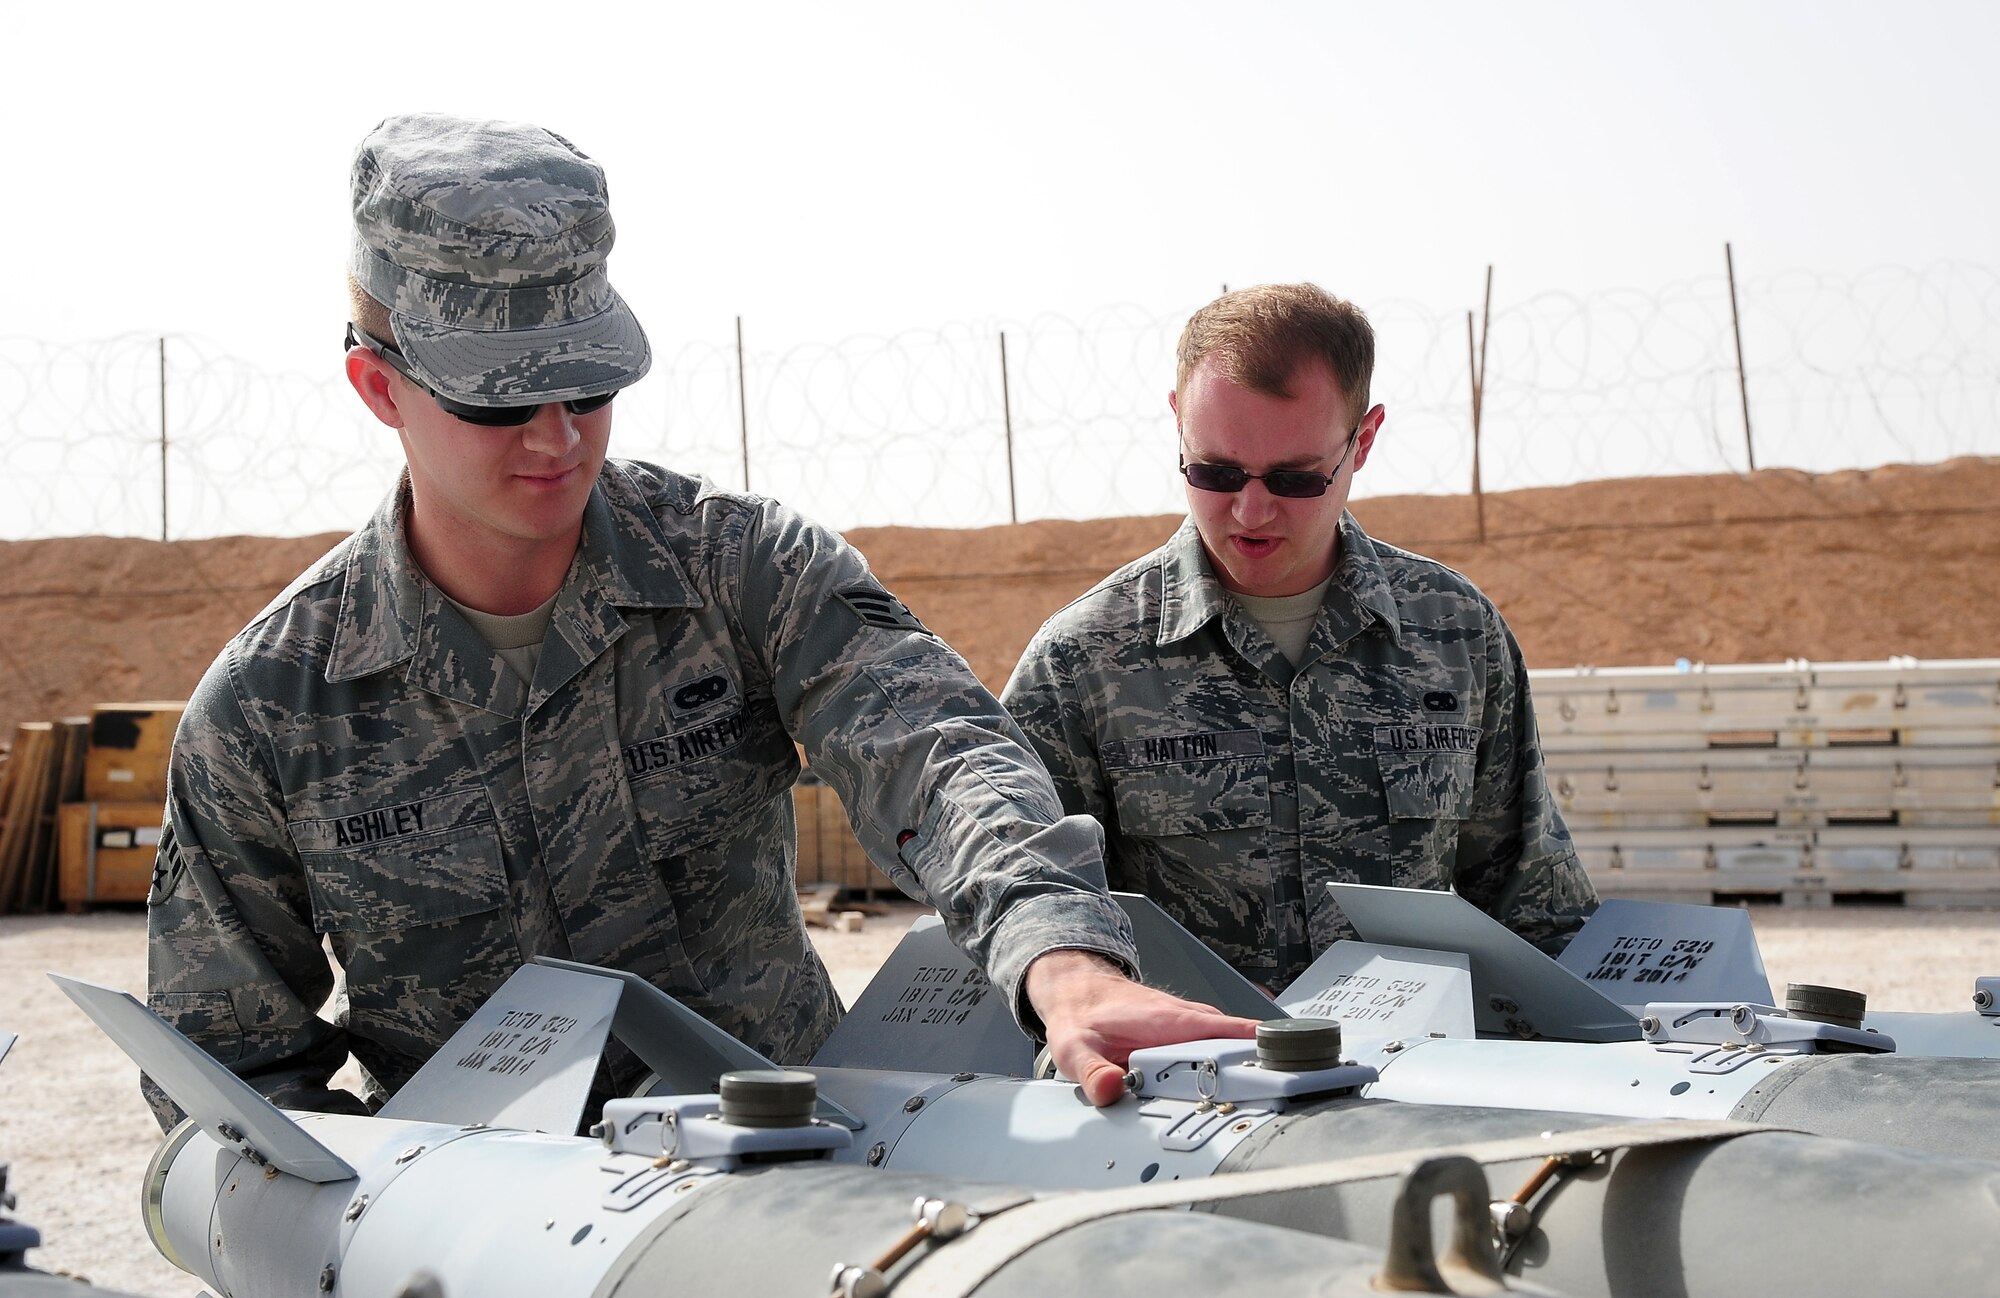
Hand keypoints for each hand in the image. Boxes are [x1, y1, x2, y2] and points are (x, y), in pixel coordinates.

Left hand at [1023, 950, 1262, 1106]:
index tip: (1286, 1072)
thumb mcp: (1075, 1047)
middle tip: (1288, 1101)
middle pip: (1241, 1044)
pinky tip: (1246, 1091)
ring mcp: (1191, 1026)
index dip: (1258, 1051)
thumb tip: (1111, 1089)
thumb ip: (1092, 1072)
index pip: (1229, 1032)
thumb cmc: (1081, 1014)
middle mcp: (1188, 1020)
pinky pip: (1222, 1048)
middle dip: (1266, 1069)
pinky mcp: (1188, 1034)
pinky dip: (1237, 1066)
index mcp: (1170, 1021)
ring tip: (1275, 1104)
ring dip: (1253, 1070)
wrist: (1078, 990)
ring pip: (1234, 1047)